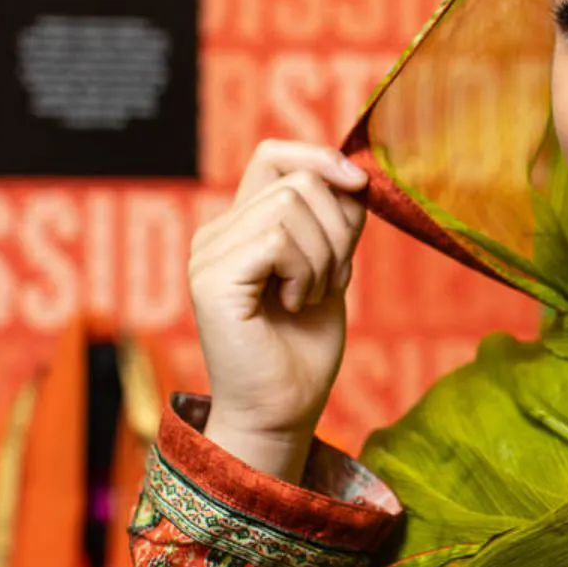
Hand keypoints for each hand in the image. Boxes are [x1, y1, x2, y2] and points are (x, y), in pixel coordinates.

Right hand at [189, 140, 368, 480]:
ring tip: (309, 296)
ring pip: (291, 206)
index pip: (274, 155)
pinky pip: (278, 238)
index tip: (360, 184)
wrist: (283, 411)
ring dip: (324, 256)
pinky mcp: (210, 279)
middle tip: (329, 281)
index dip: (320, 156)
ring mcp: (207, 254)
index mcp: (240, 225)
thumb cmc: (306, 347)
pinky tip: (294, 304)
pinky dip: (305, 271)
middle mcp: (216, 233)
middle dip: (337, 229)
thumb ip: (333, 219)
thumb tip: (356, 173)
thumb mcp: (331, 265)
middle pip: (298, 180)